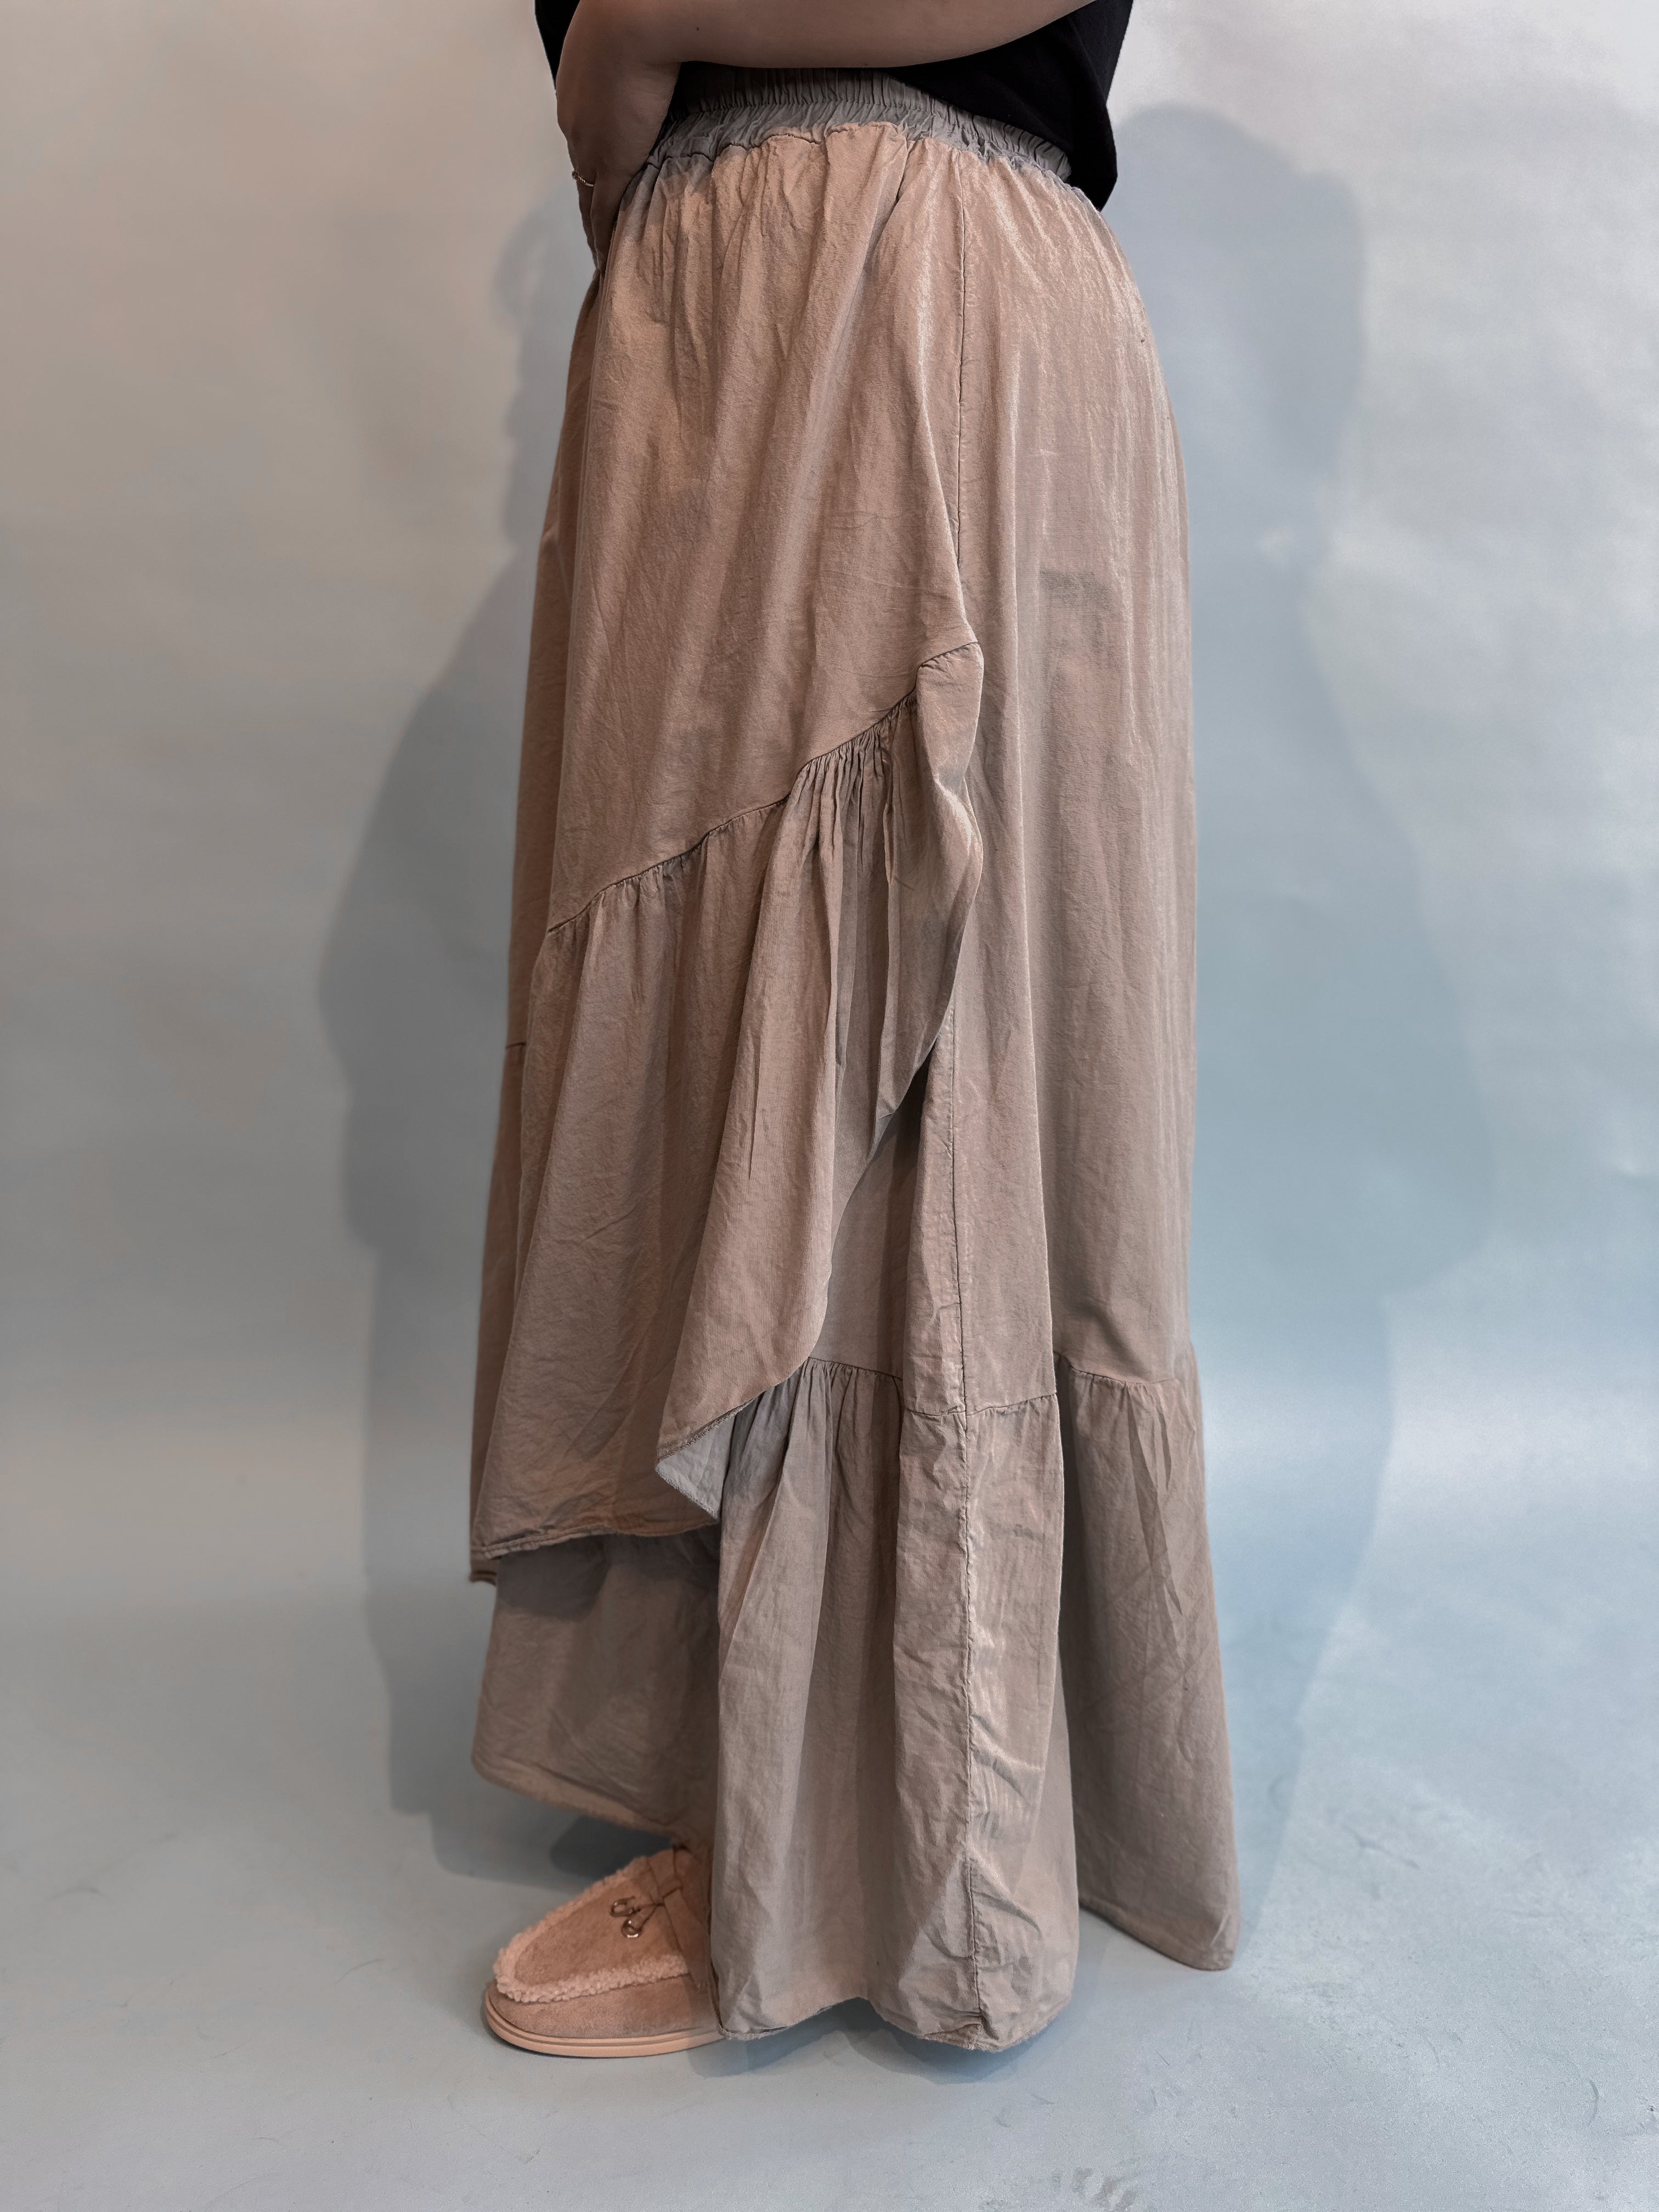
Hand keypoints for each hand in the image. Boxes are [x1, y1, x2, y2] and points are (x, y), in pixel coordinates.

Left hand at [556, 0, 680, 270]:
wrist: (637, 17)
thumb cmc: (641, 14)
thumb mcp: (632, 40)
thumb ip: (641, 63)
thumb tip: (662, 68)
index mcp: (577, 91)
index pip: (585, 139)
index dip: (595, 165)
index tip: (603, 183)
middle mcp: (575, 122)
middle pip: (583, 173)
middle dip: (593, 200)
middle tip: (603, 230)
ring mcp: (589, 146)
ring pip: (589, 198)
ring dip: (597, 228)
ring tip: (606, 255)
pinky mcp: (609, 164)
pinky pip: (603, 214)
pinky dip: (605, 241)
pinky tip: (610, 263)